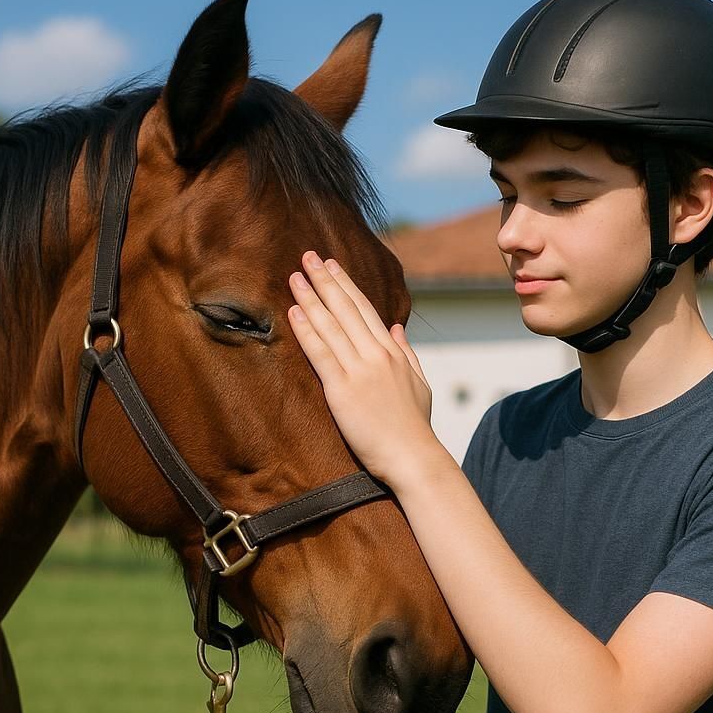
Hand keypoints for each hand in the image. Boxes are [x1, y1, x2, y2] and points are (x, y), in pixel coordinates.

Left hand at [287, 250, 440, 487]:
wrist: (413, 456)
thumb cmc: (415, 427)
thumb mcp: (419, 384)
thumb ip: (406, 354)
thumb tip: (396, 328)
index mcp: (393, 352)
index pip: (365, 309)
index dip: (345, 285)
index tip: (331, 266)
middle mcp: (377, 355)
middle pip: (346, 309)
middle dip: (325, 280)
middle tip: (307, 257)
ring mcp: (360, 371)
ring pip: (331, 325)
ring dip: (310, 298)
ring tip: (295, 276)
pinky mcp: (343, 391)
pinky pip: (321, 354)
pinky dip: (306, 330)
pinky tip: (293, 312)